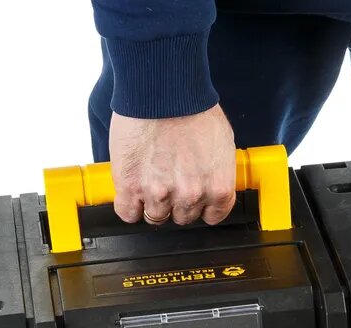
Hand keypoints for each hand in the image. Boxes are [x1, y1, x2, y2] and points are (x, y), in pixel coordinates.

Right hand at [109, 105, 236, 226]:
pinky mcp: (131, 187)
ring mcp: (160, 194)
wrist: (161, 88)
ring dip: (151, 202)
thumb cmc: (192, 105)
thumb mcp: (222, 142)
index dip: (200, 206)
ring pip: (155, 217)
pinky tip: (131, 190)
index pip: (211, 217)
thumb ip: (216, 171)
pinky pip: (128, 213)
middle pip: (182, 217)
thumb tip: (210, 182)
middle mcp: (192, 196)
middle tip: (168, 178)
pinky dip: (128, 205)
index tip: (192, 197)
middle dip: (175, 201)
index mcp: (218, 188)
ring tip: (149, 177)